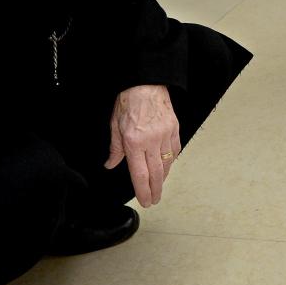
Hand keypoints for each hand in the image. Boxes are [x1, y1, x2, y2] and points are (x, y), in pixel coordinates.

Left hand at [104, 85, 180, 206]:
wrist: (146, 83)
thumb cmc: (129, 101)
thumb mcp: (114, 125)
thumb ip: (115, 149)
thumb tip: (110, 164)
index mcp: (134, 142)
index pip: (140, 174)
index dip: (143, 191)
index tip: (145, 201)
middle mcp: (151, 141)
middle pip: (156, 174)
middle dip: (155, 190)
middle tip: (154, 200)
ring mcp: (165, 135)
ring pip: (167, 164)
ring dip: (163, 178)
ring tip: (159, 186)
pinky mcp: (174, 129)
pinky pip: (175, 151)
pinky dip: (171, 162)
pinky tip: (167, 167)